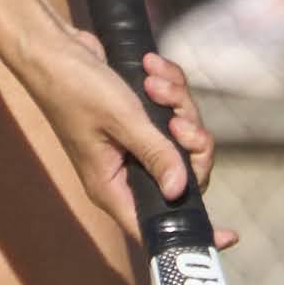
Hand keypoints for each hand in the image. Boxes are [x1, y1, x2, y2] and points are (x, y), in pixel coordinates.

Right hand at [15, 25, 232, 245]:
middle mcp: (125, 171)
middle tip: (178, 119)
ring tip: (154, 81)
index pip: (158, 223)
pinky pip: (172, 111)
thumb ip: (155, 154)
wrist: (53, 48)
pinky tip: (152, 68)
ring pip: (182, 137)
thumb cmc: (75, 87)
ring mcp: (133, 145)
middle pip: (184, 173)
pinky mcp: (139, 119)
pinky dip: (169, 88)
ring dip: (177, 103)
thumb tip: (181, 190)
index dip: (194, 230)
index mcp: (113, 186)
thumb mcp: (121, 120)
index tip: (230, 236)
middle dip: (190, 141)